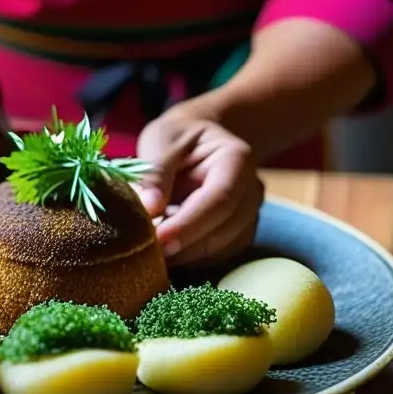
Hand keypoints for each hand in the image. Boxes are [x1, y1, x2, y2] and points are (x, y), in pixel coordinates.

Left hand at [136, 110, 263, 266]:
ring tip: (148, 247)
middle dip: (181, 246)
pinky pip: (215, 255)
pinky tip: (164, 247)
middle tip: (141, 252)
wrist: (202, 139)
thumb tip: (148, 208)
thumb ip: (155, 172)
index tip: (156, 240)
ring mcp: (249, 215)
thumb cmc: (179, 136)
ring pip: (219, 249)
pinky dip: (188, 256)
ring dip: (182, 254)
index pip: (219, 200)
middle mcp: (251, 191)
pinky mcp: (237, 234)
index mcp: (237, 159)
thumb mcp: (162, 139)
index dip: (188, 225)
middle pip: (222, 231)